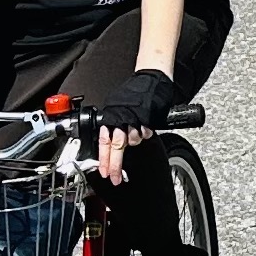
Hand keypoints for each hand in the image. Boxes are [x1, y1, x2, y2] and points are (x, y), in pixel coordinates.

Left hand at [92, 65, 174, 183]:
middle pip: (116, 147)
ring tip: (138, 133)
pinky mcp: (147, 118)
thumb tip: (109, 140)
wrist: (151, 77)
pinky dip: (145, 133)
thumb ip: (113, 122)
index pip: (104, 142)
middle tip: (114, 177)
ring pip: (132, 141)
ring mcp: (135, 119)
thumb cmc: (135, 91)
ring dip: (135, 141)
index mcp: (111, 116)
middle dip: (115, 165)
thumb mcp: (117, 106)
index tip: (104, 172)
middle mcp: (121, 118)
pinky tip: (146, 126)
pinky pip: (145, 133)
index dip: (104, 159)